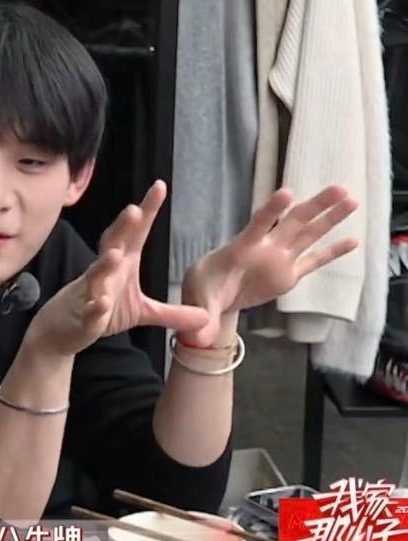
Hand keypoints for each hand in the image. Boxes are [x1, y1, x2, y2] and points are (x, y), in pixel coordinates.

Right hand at [23, 181, 208, 356]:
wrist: (62, 331)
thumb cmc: (101, 311)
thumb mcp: (141, 312)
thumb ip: (172, 312)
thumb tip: (207, 316)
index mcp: (122, 264)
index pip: (137, 233)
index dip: (148, 210)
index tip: (160, 186)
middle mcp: (106, 272)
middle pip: (113, 244)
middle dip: (122, 228)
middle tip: (134, 210)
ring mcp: (91, 293)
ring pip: (96, 275)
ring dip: (105, 265)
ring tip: (116, 255)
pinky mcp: (84, 317)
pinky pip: (90, 310)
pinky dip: (95, 307)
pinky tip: (102, 304)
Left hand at [179, 185, 358, 346]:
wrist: (210, 299)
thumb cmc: (202, 292)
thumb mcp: (198, 306)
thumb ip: (202, 320)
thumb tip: (199, 339)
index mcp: (239, 251)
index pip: (256, 228)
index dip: (271, 211)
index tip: (287, 193)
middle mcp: (263, 250)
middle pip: (292, 223)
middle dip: (316, 206)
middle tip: (339, 188)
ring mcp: (277, 260)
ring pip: (307, 235)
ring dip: (329, 218)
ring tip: (352, 199)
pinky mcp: (287, 275)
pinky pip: (313, 262)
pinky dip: (332, 252)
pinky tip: (353, 240)